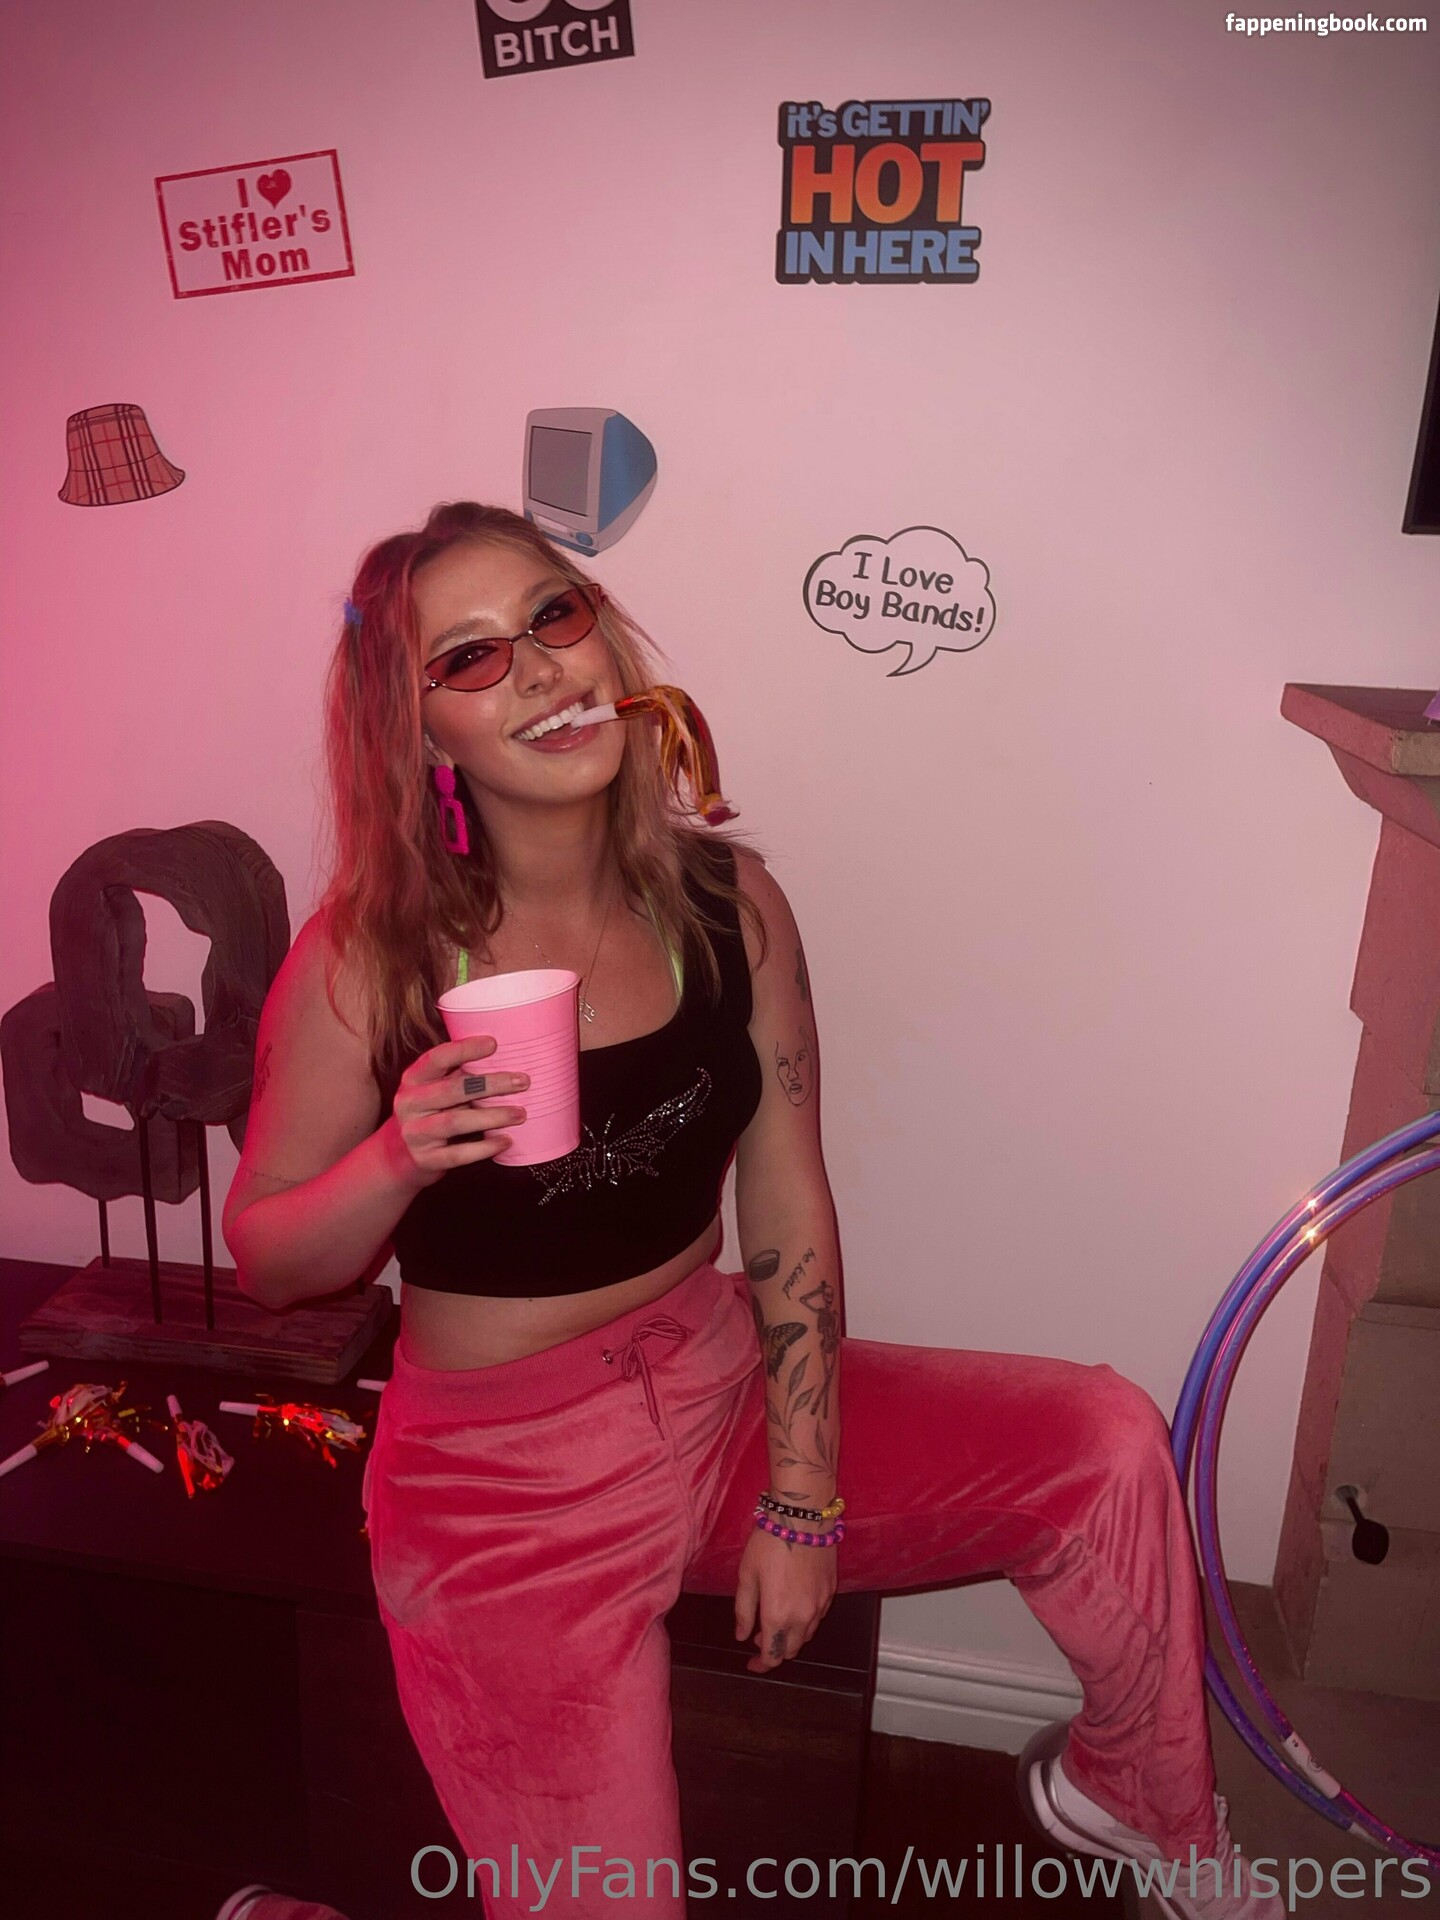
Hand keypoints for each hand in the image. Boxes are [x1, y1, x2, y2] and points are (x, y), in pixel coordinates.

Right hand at [383, 1036, 528, 1188]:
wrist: (399, 1155)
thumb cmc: (430, 1113)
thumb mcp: (435, 1089)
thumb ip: (460, 1075)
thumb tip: (507, 1057)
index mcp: (413, 1079)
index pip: (437, 1058)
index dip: (464, 1049)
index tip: (494, 1043)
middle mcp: (410, 1103)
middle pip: (452, 1089)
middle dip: (491, 1084)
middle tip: (522, 1082)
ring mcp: (415, 1133)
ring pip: (456, 1121)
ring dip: (492, 1116)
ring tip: (520, 1113)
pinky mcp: (425, 1159)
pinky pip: (458, 1154)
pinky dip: (485, 1148)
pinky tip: (506, 1140)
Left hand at [733, 1526, 836, 1673]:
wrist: (803, 1516)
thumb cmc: (770, 1542)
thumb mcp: (747, 1574)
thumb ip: (744, 1610)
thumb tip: (741, 1636)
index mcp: (778, 1615)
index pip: (772, 1656)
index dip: (761, 1664)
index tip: (751, 1662)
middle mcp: (803, 1616)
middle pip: (791, 1650)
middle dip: (774, 1649)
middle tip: (759, 1634)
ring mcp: (820, 1605)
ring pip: (806, 1635)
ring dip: (790, 1635)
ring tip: (775, 1617)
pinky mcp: (831, 1591)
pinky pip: (818, 1617)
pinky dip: (805, 1620)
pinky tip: (794, 1602)